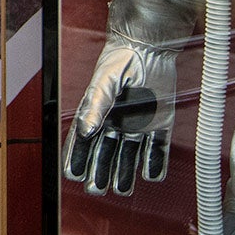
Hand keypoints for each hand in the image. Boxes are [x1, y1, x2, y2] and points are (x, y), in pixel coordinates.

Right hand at [62, 0, 190, 194]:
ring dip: (125, 172)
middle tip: (96, 189)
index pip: (84, 141)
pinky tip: (152, 175)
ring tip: (121, 189)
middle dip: (100, 172)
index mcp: (99, 113)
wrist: (150, 46)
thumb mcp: (105, 82)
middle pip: (106, 153)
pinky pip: (158, 147)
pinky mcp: (160, 122)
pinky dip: (155, 162)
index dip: (77, 158)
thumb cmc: (121, 60)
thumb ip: (96, 107)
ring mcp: (139, 124)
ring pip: (130, 155)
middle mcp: (117, 122)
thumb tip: (87, 131)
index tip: (73, 175)